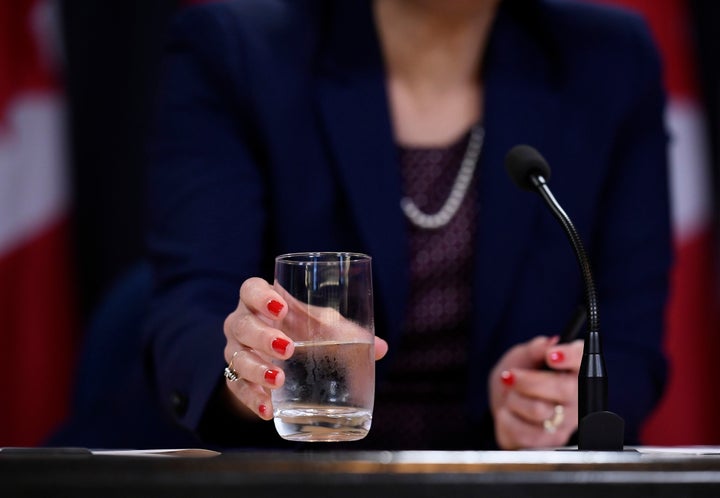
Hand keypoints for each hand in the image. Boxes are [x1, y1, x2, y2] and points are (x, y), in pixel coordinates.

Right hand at [222, 277, 388, 419]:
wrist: (281, 358)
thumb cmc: (303, 331)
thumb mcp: (323, 326)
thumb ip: (348, 332)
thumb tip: (382, 347)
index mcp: (260, 301)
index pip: (250, 290)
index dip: (261, 297)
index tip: (281, 308)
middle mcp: (242, 323)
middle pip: (241, 324)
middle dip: (262, 336)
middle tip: (287, 348)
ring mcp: (236, 351)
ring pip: (235, 357)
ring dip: (256, 369)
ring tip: (278, 379)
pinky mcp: (236, 378)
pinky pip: (237, 388)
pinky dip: (252, 399)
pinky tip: (268, 409)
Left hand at [488, 335, 583, 448]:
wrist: (503, 402)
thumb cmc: (520, 375)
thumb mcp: (523, 355)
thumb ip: (535, 349)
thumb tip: (546, 344)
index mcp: (576, 371)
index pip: (584, 361)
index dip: (570, 357)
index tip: (551, 355)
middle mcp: (578, 399)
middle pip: (563, 389)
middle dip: (528, 381)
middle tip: (510, 376)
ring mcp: (566, 423)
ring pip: (539, 410)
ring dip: (514, 400)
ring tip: (512, 396)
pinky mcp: (548, 443)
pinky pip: (524, 432)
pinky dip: (507, 418)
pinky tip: (509, 412)